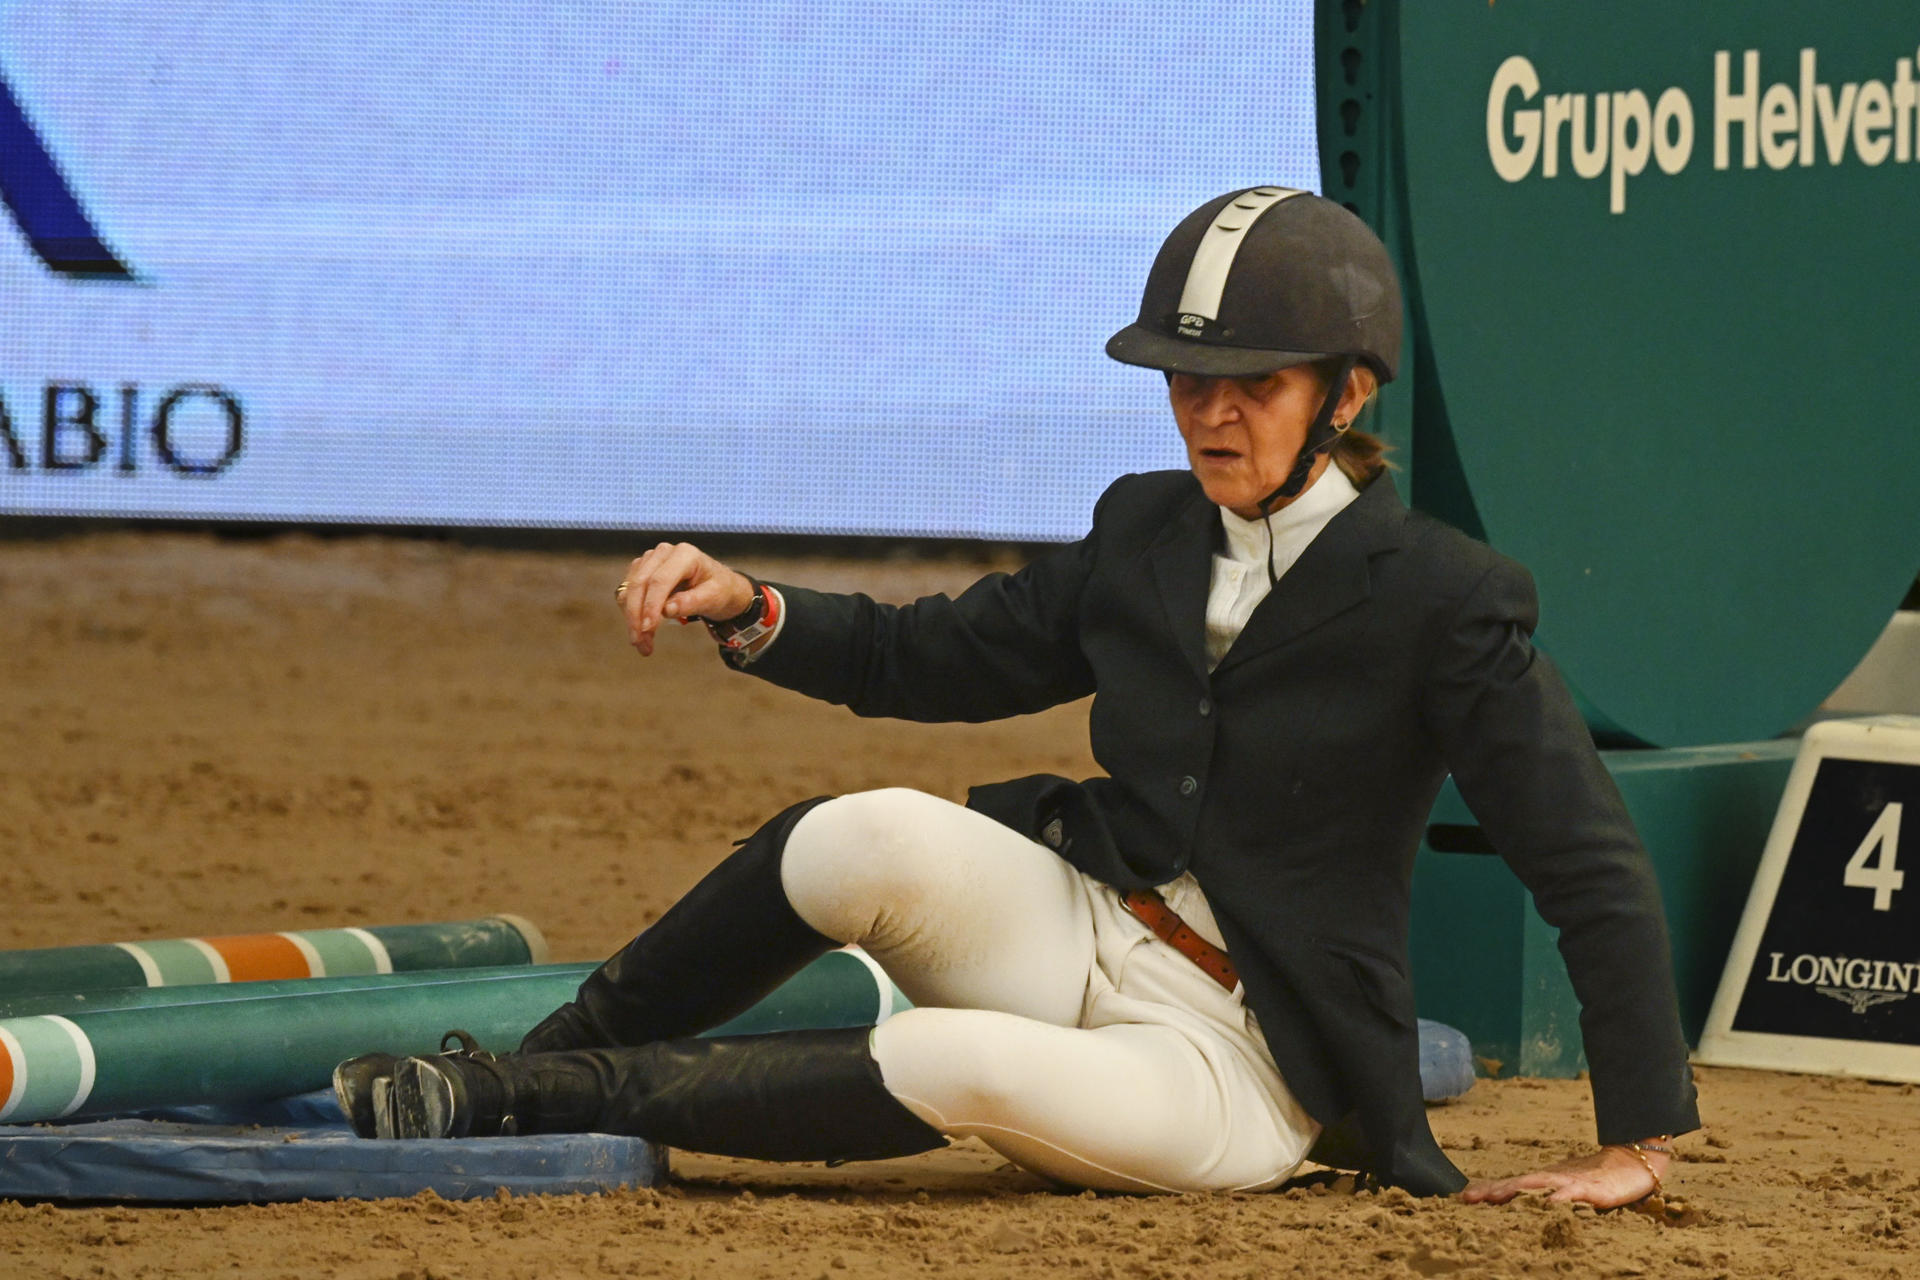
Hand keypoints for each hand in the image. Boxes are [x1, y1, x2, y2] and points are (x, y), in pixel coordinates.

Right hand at [615, 542, 755, 656]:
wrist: (717, 586)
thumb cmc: (719, 589)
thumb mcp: (714, 597)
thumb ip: (693, 602)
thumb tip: (667, 610)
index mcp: (685, 554)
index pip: (660, 580)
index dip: (651, 605)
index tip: (648, 629)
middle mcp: (663, 552)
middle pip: (640, 584)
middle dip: (636, 616)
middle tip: (640, 644)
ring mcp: (650, 560)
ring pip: (630, 590)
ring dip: (632, 619)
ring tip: (643, 644)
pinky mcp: (641, 571)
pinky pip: (628, 593)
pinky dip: (632, 614)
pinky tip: (642, 633)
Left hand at [1459, 1142, 1667, 1208]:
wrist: (1631, 1161)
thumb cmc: (1596, 1177)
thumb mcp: (1565, 1187)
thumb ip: (1543, 1195)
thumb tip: (1517, 1202)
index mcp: (1545, 1179)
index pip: (1512, 1185)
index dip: (1489, 1190)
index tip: (1464, 1196)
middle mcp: (1553, 1178)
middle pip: (1518, 1183)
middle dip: (1493, 1190)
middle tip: (1470, 1197)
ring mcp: (1571, 1181)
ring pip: (1538, 1185)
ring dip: (1516, 1191)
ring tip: (1495, 1197)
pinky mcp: (1592, 1188)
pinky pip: (1573, 1192)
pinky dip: (1560, 1197)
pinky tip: (1548, 1204)